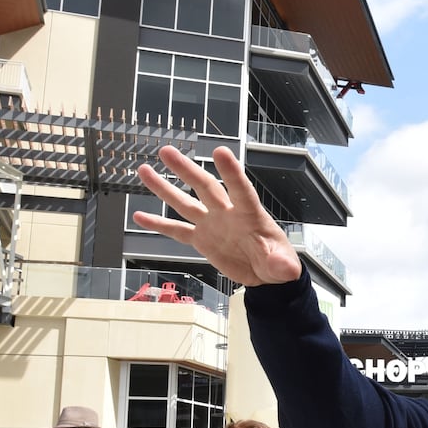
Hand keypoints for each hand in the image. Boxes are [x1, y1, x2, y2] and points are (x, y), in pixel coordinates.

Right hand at [134, 146, 300, 286]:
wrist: (266, 276)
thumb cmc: (278, 263)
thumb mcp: (283, 266)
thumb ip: (282, 265)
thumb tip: (288, 269)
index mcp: (250, 214)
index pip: (240, 190)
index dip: (231, 172)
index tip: (220, 151)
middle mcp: (227, 213)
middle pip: (205, 187)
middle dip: (187, 170)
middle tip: (167, 151)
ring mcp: (211, 224)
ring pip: (184, 203)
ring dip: (164, 188)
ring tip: (144, 169)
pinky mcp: (201, 240)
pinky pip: (176, 231)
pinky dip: (158, 224)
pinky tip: (140, 216)